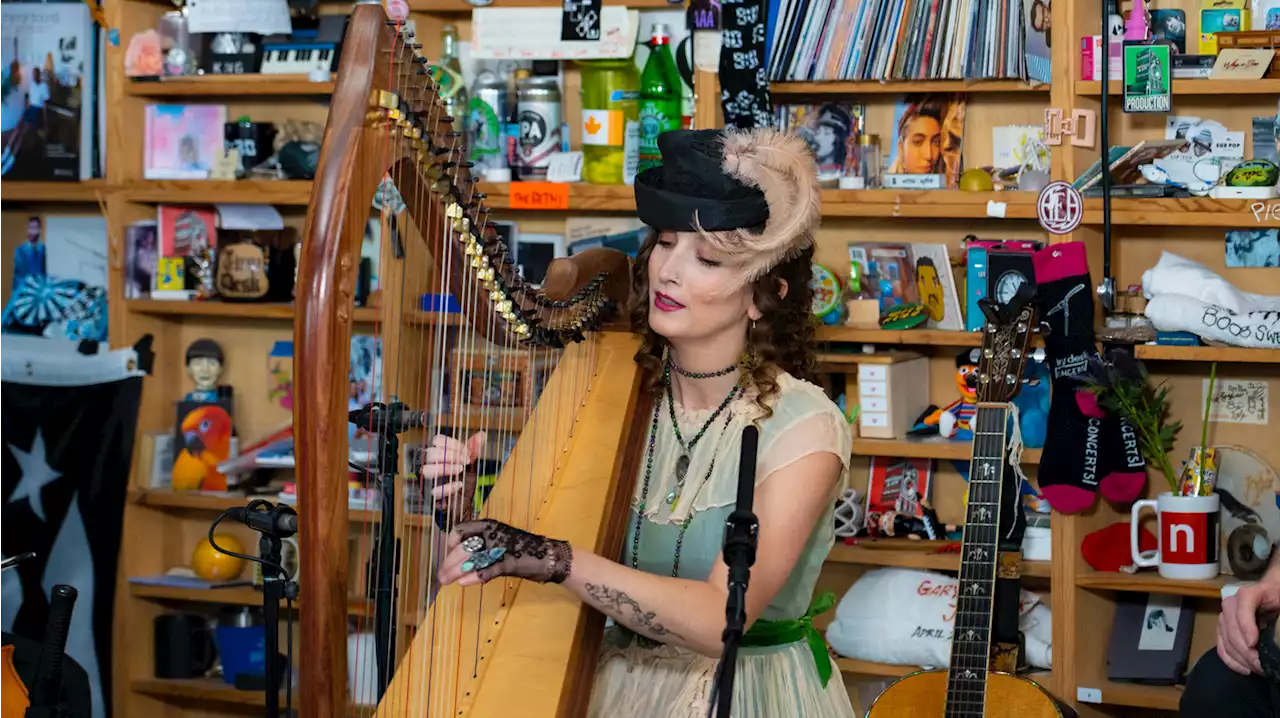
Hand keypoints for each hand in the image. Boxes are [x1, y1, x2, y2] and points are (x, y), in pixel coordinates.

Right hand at [419, 432, 485, 519]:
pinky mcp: (430, 497)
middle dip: (450, 455)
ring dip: (445, 468)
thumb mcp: (469, 465)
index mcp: (438, 455)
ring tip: (460, 470)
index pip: (437, 440)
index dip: (452, 443)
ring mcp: (428, 482)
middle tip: (465, 462)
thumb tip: (482, 434)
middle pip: (430, 453)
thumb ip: (473, 450)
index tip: (467, 451)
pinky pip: (434, 491)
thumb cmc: (463, 484)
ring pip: (426, 470)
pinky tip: (459, 485)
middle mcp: (429, 466)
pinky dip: (448, 487)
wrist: (463, 506)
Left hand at [437, 519, 572, 587]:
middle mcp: (492, 533)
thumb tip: (457, 560)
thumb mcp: (498, 541)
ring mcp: (501, 547)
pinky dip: (474, 577)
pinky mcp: (510, 562)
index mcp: (488, 525)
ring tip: (447, 582)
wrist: (548, 556)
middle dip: (448, 563)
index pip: (460, 529)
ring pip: (471, 559)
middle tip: (441, 577)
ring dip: (456, 572)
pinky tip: (464, 583)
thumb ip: (480, 547)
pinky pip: (488, 570)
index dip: (450, 543)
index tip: (447, 555)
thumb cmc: (521, 549)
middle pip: (462, 547)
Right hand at [1217, 579, 1279, 674]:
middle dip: (1245, 650)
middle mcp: (1232, 603)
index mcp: (1250, 593)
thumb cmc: (1278, 599)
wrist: (1270, 597)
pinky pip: (1221, 647)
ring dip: (1241, 658)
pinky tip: (1245, 669)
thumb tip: (1277, 632)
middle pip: (1232, 627)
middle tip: (1261, 665)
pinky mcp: (1222, 630)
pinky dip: (1231, 661)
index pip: (1242, 605)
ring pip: (1226, 640)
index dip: (1246, 625)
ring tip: (1258, 669)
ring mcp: (1224, 617)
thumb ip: (1278, 618)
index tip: (1253, 644)